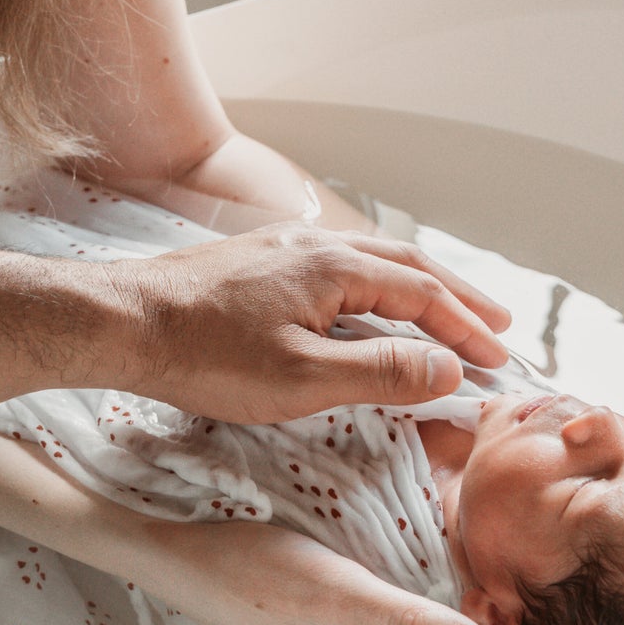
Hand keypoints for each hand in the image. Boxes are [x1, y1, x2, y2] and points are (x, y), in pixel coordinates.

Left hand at [113, 222, 509, 423]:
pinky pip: (336, 265)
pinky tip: (363, 303)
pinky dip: (373, 285)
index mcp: (334, 267)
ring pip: (370, 261)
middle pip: (405, 266)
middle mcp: (314, 245)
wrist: (122, 321)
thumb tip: (447, 368)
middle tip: (497, 326)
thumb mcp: (300, 379)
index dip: (467, 330)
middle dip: (456, 297)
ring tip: (444, 314)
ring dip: (415, 288)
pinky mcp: (256, 262)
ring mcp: (283, 248)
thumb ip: (379, 374)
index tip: (500, 362)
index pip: (423, 294)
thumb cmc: (204, 355)